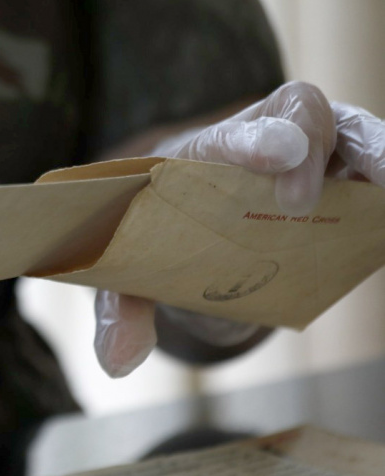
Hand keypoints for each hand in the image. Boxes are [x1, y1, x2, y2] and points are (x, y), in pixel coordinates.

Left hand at [94, 82, 384, 377]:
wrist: (192, 231)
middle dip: (308, 147)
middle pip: (299, 113)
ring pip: (353, 133)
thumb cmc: (160, 237)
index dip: (250, 141)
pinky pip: (377, 177)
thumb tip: (118, 362)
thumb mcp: (129, 273)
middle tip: (300, 203)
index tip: (273, 157)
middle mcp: (260, 141)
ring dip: (379, 153)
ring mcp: (311, 157)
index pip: (226, 135)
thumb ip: (121, 309)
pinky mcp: (347, 183)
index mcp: (199, 154)